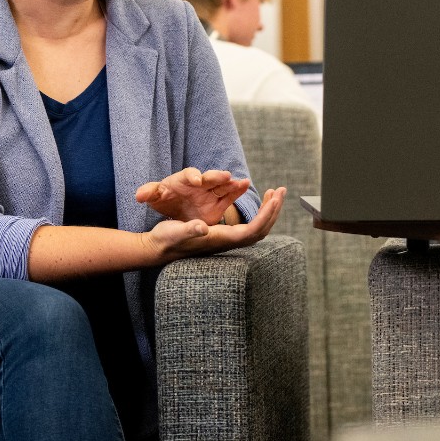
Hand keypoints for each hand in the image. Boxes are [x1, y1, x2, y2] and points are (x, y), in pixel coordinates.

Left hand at [134, 167, 251, 224]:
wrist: (174, 211)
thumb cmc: (165, 199)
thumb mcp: (155, 197)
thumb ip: (149, 193)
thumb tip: (139, 195)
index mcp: (183, 179)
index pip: (188, 175)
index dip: (193, 176)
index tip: (197, 180)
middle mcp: (199, 183)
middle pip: (209, 177)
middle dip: (216, 176)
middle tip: (225, 176)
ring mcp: (210, 191)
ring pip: (222, 185)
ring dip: (230, 183)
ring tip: (241, 182)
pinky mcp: (218, 202)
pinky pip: (230, 195)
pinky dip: (237, 190)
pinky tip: (246, 185)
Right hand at [141, 187, 285, 262]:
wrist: (158, 249)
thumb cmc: (166, 240)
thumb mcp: (175, 232)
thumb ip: (189, 230)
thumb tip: (203, 227)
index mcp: (220, 239)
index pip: (252, 230)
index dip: (266, 215)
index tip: (274, 198)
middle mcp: (227, 241)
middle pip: (260, 229)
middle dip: (273, 210)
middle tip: (281, 191)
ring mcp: (227, 240)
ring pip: (257, 228)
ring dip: (268, 211)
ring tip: (274, 194)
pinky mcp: (224, 236)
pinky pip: (249, 226)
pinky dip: (259, 213)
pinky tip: (259, 204)